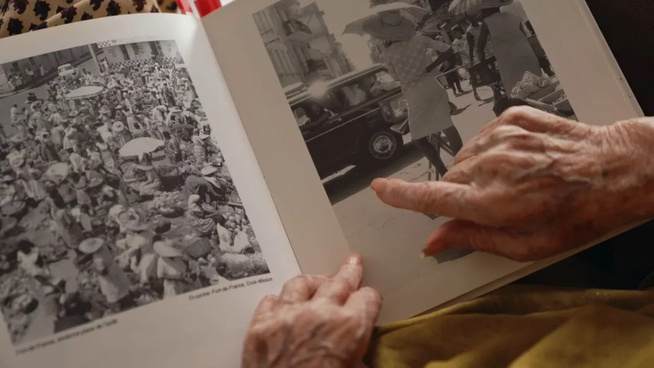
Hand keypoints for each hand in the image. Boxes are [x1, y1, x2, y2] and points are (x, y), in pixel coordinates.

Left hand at [242, 254, 380, 367]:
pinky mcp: (260, 327)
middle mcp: (320, 313)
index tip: (368, 302)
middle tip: (353, 262)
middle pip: (339, 282)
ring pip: (301, 284)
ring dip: (313, 283)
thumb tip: (358, 358)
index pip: (368, 298)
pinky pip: (270, 301)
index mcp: (350, 328)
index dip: (370, 301)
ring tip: (317, 282)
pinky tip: (282, 304)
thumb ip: (359, 359)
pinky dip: (279, 301)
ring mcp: (287, 316)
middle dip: (349, 272)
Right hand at [372, 107, 653, 260]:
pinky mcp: (512, 118)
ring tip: (514, 181)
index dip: (400, 196)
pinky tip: (519, 161)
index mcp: (493, 203)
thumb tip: (437, 242)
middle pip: (449, 181)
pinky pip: (483, 137)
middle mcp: (492, 166)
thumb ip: (474, 239)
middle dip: (460, 196)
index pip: (431, 198)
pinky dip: (492, 152)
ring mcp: (501, 137)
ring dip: (477, 173)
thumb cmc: (581, 212)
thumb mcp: (529, 245)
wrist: (617, 169)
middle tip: (494, 204)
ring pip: (465, 159)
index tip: (380, 189)